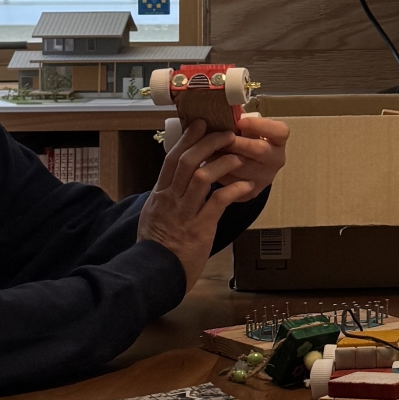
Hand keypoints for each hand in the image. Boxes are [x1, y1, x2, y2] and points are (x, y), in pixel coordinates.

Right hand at [137, 116, 289, 293]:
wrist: (154, 274)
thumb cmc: (156, 248)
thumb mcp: (153, 217)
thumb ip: (164, 199)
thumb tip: (173, 183)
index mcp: (159, 195)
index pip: (171, 160)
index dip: (186, 139)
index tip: (199, 124)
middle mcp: (170, 200)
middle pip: (187, 162)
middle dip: (207, 143)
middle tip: (225, 132)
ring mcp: (185, 213)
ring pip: (202, 178)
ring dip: (222, 163)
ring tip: (237, 156)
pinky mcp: (199, 228)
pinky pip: (217, 203)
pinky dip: (233, 191)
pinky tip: (245, 186)